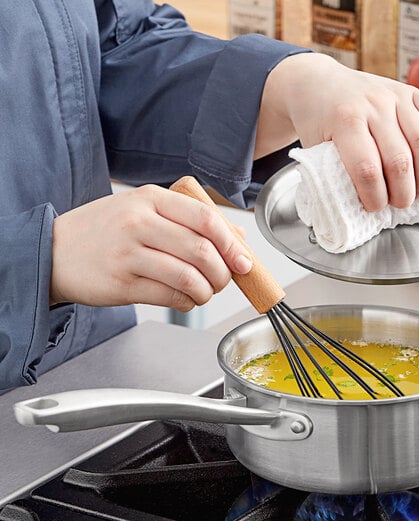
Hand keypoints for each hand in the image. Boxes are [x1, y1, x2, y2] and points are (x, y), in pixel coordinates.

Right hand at [50, 185, 252, 310]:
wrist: (53, 251)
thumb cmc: (105, 231)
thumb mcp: (143, 211)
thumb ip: (189, 221)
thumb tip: (237, 239)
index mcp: (151, 199)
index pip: (206, 219)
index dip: (232, 244)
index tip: (244, 261)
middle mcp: (139, 222)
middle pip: (202, 250)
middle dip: (224, 272)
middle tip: (225, 281)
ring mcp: (128, 253)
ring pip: (189, 276)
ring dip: (207, 291)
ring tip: (205, 293)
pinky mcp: (121, 283)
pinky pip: (169, 297)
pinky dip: (187, 303)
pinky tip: (186, 300)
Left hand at [256, 53, 418, 210]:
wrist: (317, 83)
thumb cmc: (317, 122)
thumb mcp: (316, 148)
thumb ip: (335, 173)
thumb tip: (356, 207)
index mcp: (344, 120)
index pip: (366, 169)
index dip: (374, 196)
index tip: (373, 207)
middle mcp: (372, 105)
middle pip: (398, 159)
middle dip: (403, 191)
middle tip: (399, 204)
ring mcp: (393, 95)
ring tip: (418, 191)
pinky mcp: (409, 91)